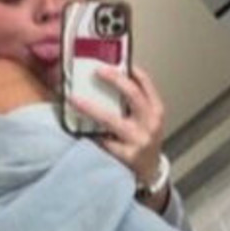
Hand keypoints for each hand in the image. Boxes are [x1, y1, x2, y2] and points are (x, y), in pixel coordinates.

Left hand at [69, 63, 166, 189]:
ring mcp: (138, 140)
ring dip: (90, 107)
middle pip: (132, 94)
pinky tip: (75, 126)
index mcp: (155, 110)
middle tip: (95, 71)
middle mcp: (150, 123)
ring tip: (74, 99)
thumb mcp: (145, 118)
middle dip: (114, 80)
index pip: (144, 82)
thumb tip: (108, 77)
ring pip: (111, 119)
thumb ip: (132, 101)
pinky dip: (88, 132)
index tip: (112, 58)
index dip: (129, 69)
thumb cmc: (143, 140)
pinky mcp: (125, 155)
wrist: (149, 171)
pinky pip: (103, 140)